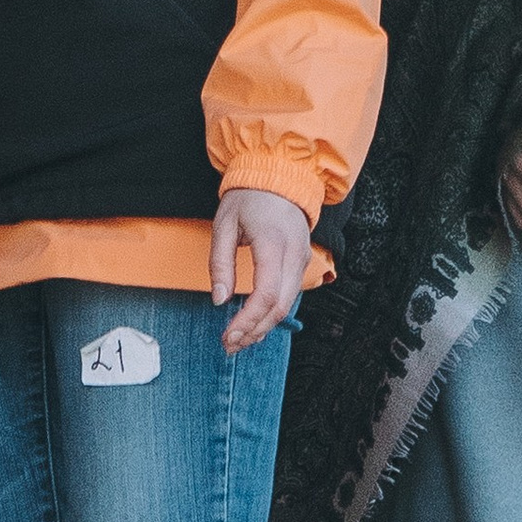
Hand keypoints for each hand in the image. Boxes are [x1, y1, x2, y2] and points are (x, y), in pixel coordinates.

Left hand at [212, 185, 310, 351]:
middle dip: (254, 331)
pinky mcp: (303, 262)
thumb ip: (220, 263)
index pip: (265, 294)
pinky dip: (272, 313)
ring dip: (263, 326)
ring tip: (238, 339)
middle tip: (229, 344)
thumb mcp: (224, 225)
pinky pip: (290, 294)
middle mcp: (294, 255)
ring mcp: (302, 259)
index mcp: (272, 243)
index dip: (247, 320)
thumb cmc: (249, 197)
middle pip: (279, 306)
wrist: (280, 177)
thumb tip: (219, 300)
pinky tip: (254, 321)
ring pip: (288, 305)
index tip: (228, 335)